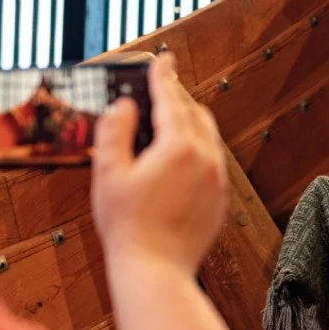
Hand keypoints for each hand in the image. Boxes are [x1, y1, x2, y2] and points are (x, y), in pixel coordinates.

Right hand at [92, 55, 229, 276]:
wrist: (156, 270)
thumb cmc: (126, 225)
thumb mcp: (108, 174)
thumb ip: (115, 133)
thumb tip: (125, 106)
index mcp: (179, 146)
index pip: (170, 100)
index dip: (163, 77)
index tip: (163, 59)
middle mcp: (206, 158)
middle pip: (195, 114)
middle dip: (178, 98)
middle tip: (163, 88)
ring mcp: (217, 179)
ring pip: (209, 137)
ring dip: (190, 122)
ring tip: (171, 119)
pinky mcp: (220, 198)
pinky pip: (213, 161)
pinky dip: (198, 148)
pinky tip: (182, 156)